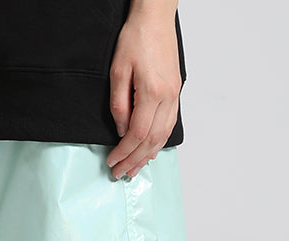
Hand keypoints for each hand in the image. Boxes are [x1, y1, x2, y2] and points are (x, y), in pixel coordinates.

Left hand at [105, 3, 181, 180]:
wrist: (155, 18)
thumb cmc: (136, 38)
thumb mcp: (118, 71)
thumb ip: (119, 105)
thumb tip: (121, 131)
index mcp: (152, 92)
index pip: (137, 134)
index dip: (124, 152)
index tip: (112, 161)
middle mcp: (167, 97)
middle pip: (151, 140)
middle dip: (135, 160)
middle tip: (121, 173)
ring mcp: (174, 95)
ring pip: (163, 136)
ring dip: (147, 156)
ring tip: (134, 169)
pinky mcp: (176, 93)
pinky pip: (169, 125)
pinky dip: (158, 142)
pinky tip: (149, 151)